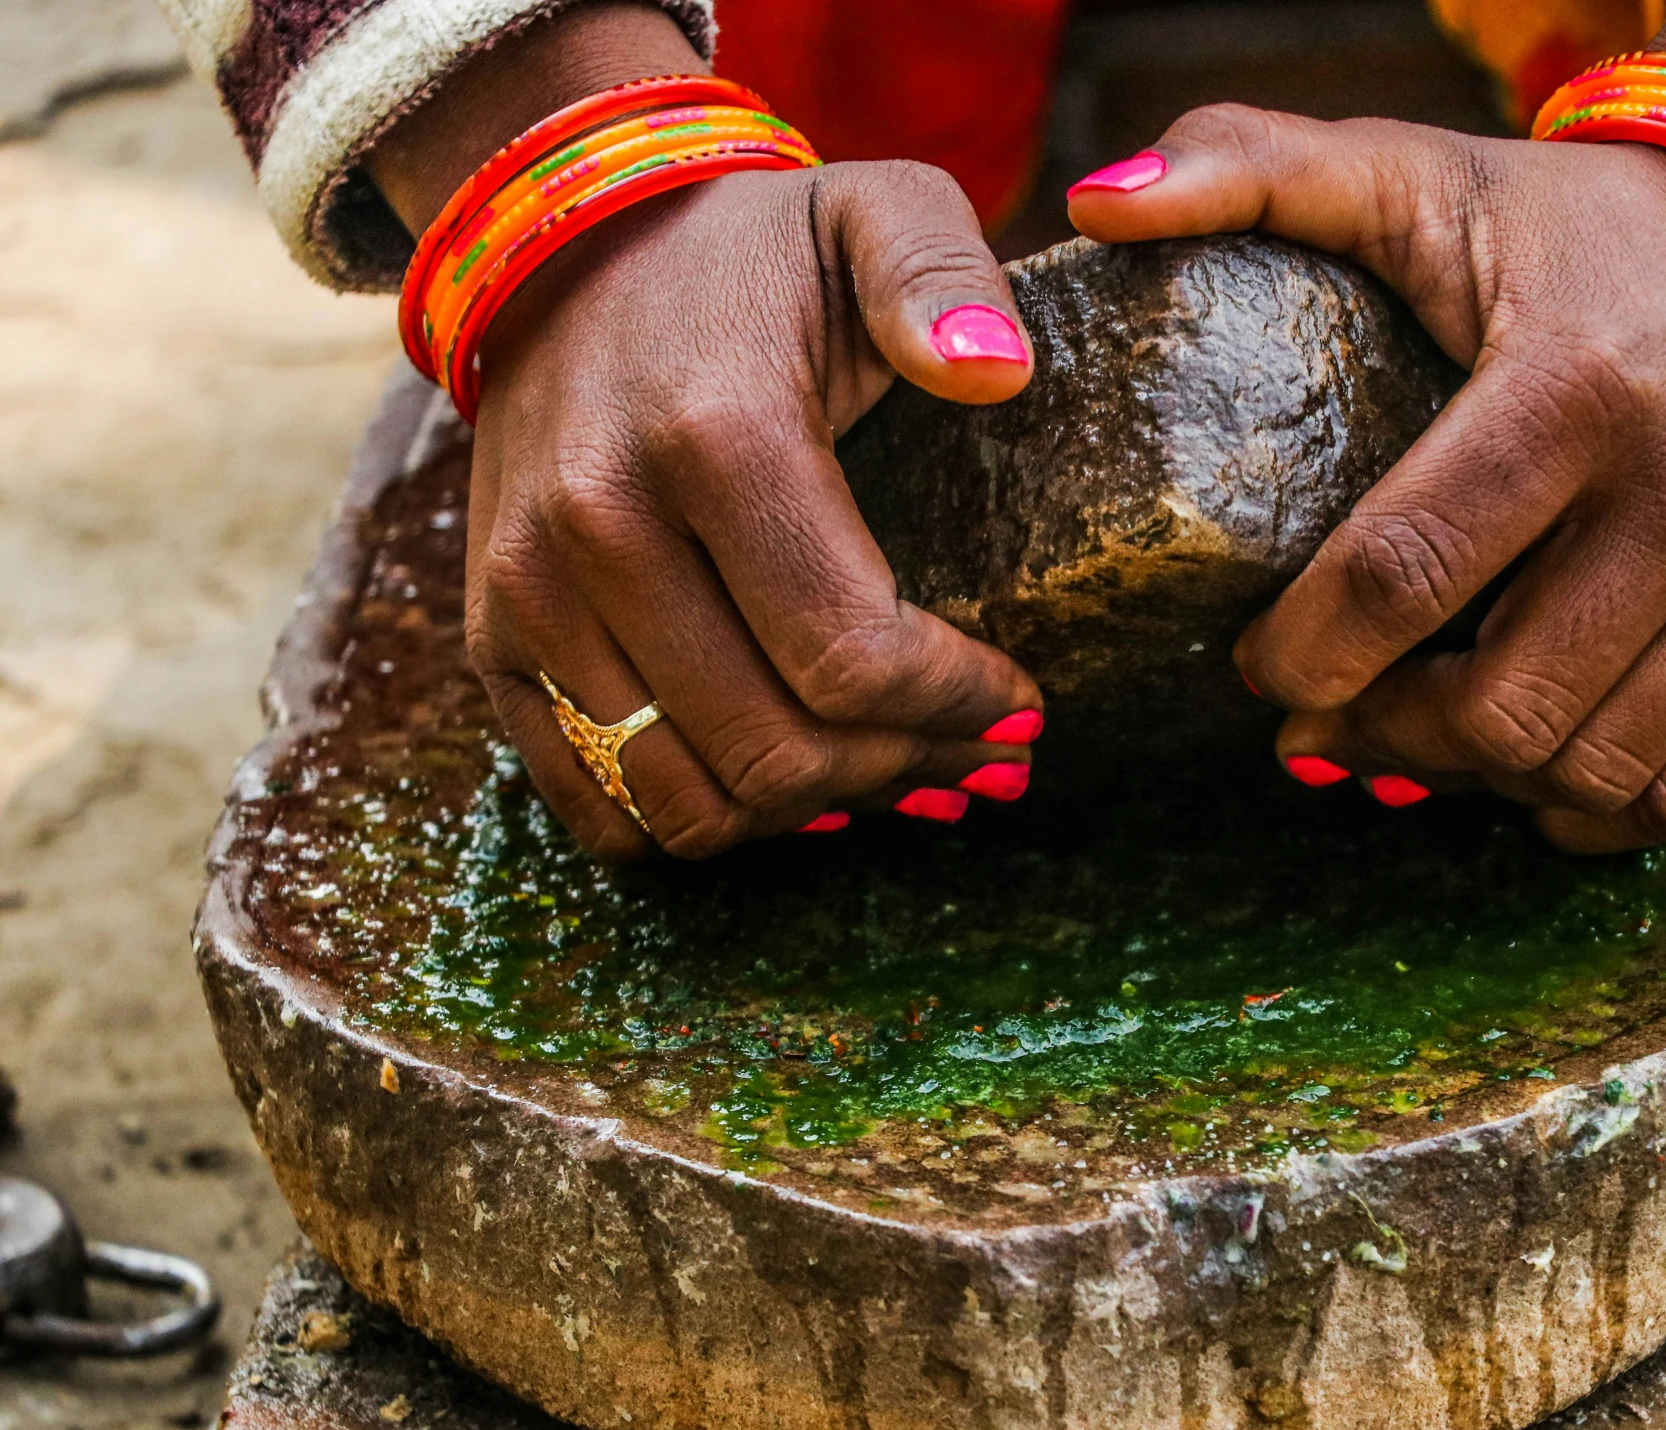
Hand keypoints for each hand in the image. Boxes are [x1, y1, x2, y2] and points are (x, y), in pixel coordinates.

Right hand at [457, 161, 1046, 860]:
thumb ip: (944, 275)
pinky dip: (702, 823)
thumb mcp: (872, 214)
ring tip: (892, 770)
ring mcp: (529, 593)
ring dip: (813, 813)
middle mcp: (599, 526)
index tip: (1019, 702)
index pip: (850, 656)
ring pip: (691, 803)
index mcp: (713, 436)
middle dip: (903, 767)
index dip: (957, 705)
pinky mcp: (491, 636)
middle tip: (976, 749)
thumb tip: (996, 374)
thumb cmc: (753, 252)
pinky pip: (597, 806)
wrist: (565, 245)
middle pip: (776, 751)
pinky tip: (787, 788)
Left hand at [1069, 111, 1665, 851]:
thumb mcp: (1413, 169)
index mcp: (1575, 382)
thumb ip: (1251, 167)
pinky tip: (1530, 763)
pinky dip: (1592, 807)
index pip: (1404, 573)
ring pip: (1591, 765)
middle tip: (1330, 707)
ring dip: (1480, 776)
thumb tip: (1098, 201)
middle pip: (1499, 704)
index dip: (1303, 654)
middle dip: (1381, 729)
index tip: (1258, 667)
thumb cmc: (1569, 223)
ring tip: (1424, 726)